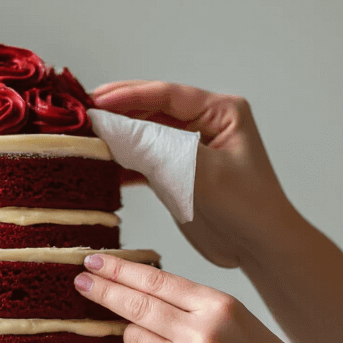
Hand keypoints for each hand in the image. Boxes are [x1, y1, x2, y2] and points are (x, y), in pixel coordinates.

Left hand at [74, 253, 323, 342]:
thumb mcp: (234, 318)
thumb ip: (189, 305)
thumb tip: (136, 294)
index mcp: (217, 306)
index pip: (155, 282)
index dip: (118, 271)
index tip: (93, 263)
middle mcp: (200, 334)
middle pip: (136, 307)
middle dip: (103, 293)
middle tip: (81, 283)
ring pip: (134, 341)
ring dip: (136, 338)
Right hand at [91, 80, 294, 268]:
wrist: (259, 247)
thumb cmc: (246, 207)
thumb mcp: (201, 173)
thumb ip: (159, 149)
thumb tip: (115, 130)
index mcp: (221, 111)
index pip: (167, 95)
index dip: (129, 96)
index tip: (96, 102)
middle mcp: (205, 123)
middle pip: (152, 110)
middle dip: (118, 112)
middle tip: (83, 115)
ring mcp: (190, 149)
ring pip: (145, 135)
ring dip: (118, 138)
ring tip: (86, 139)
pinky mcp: (178, 174)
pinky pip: (145, 161)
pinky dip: (124, 164)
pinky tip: (102, 168)